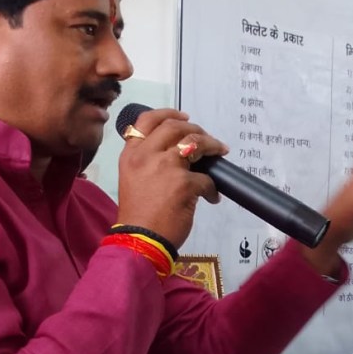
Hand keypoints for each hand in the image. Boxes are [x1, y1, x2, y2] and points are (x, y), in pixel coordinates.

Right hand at [116, 109, 228, 247]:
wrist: (139, 240)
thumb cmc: (137, 214)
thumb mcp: (133, 179)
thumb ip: (148, 162)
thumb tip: (176, 154)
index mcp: (131, 154)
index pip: (147, 120)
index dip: (168, 113)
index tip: (184, 116)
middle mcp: (146, 155)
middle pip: (175, 127)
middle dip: (196, 129)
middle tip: (207, 138)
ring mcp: (166, 167)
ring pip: (195, 142)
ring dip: (212, 145)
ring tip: (220, 151)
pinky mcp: (184, 184)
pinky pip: (206, 179)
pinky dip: (212, 188)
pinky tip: (212, 196)